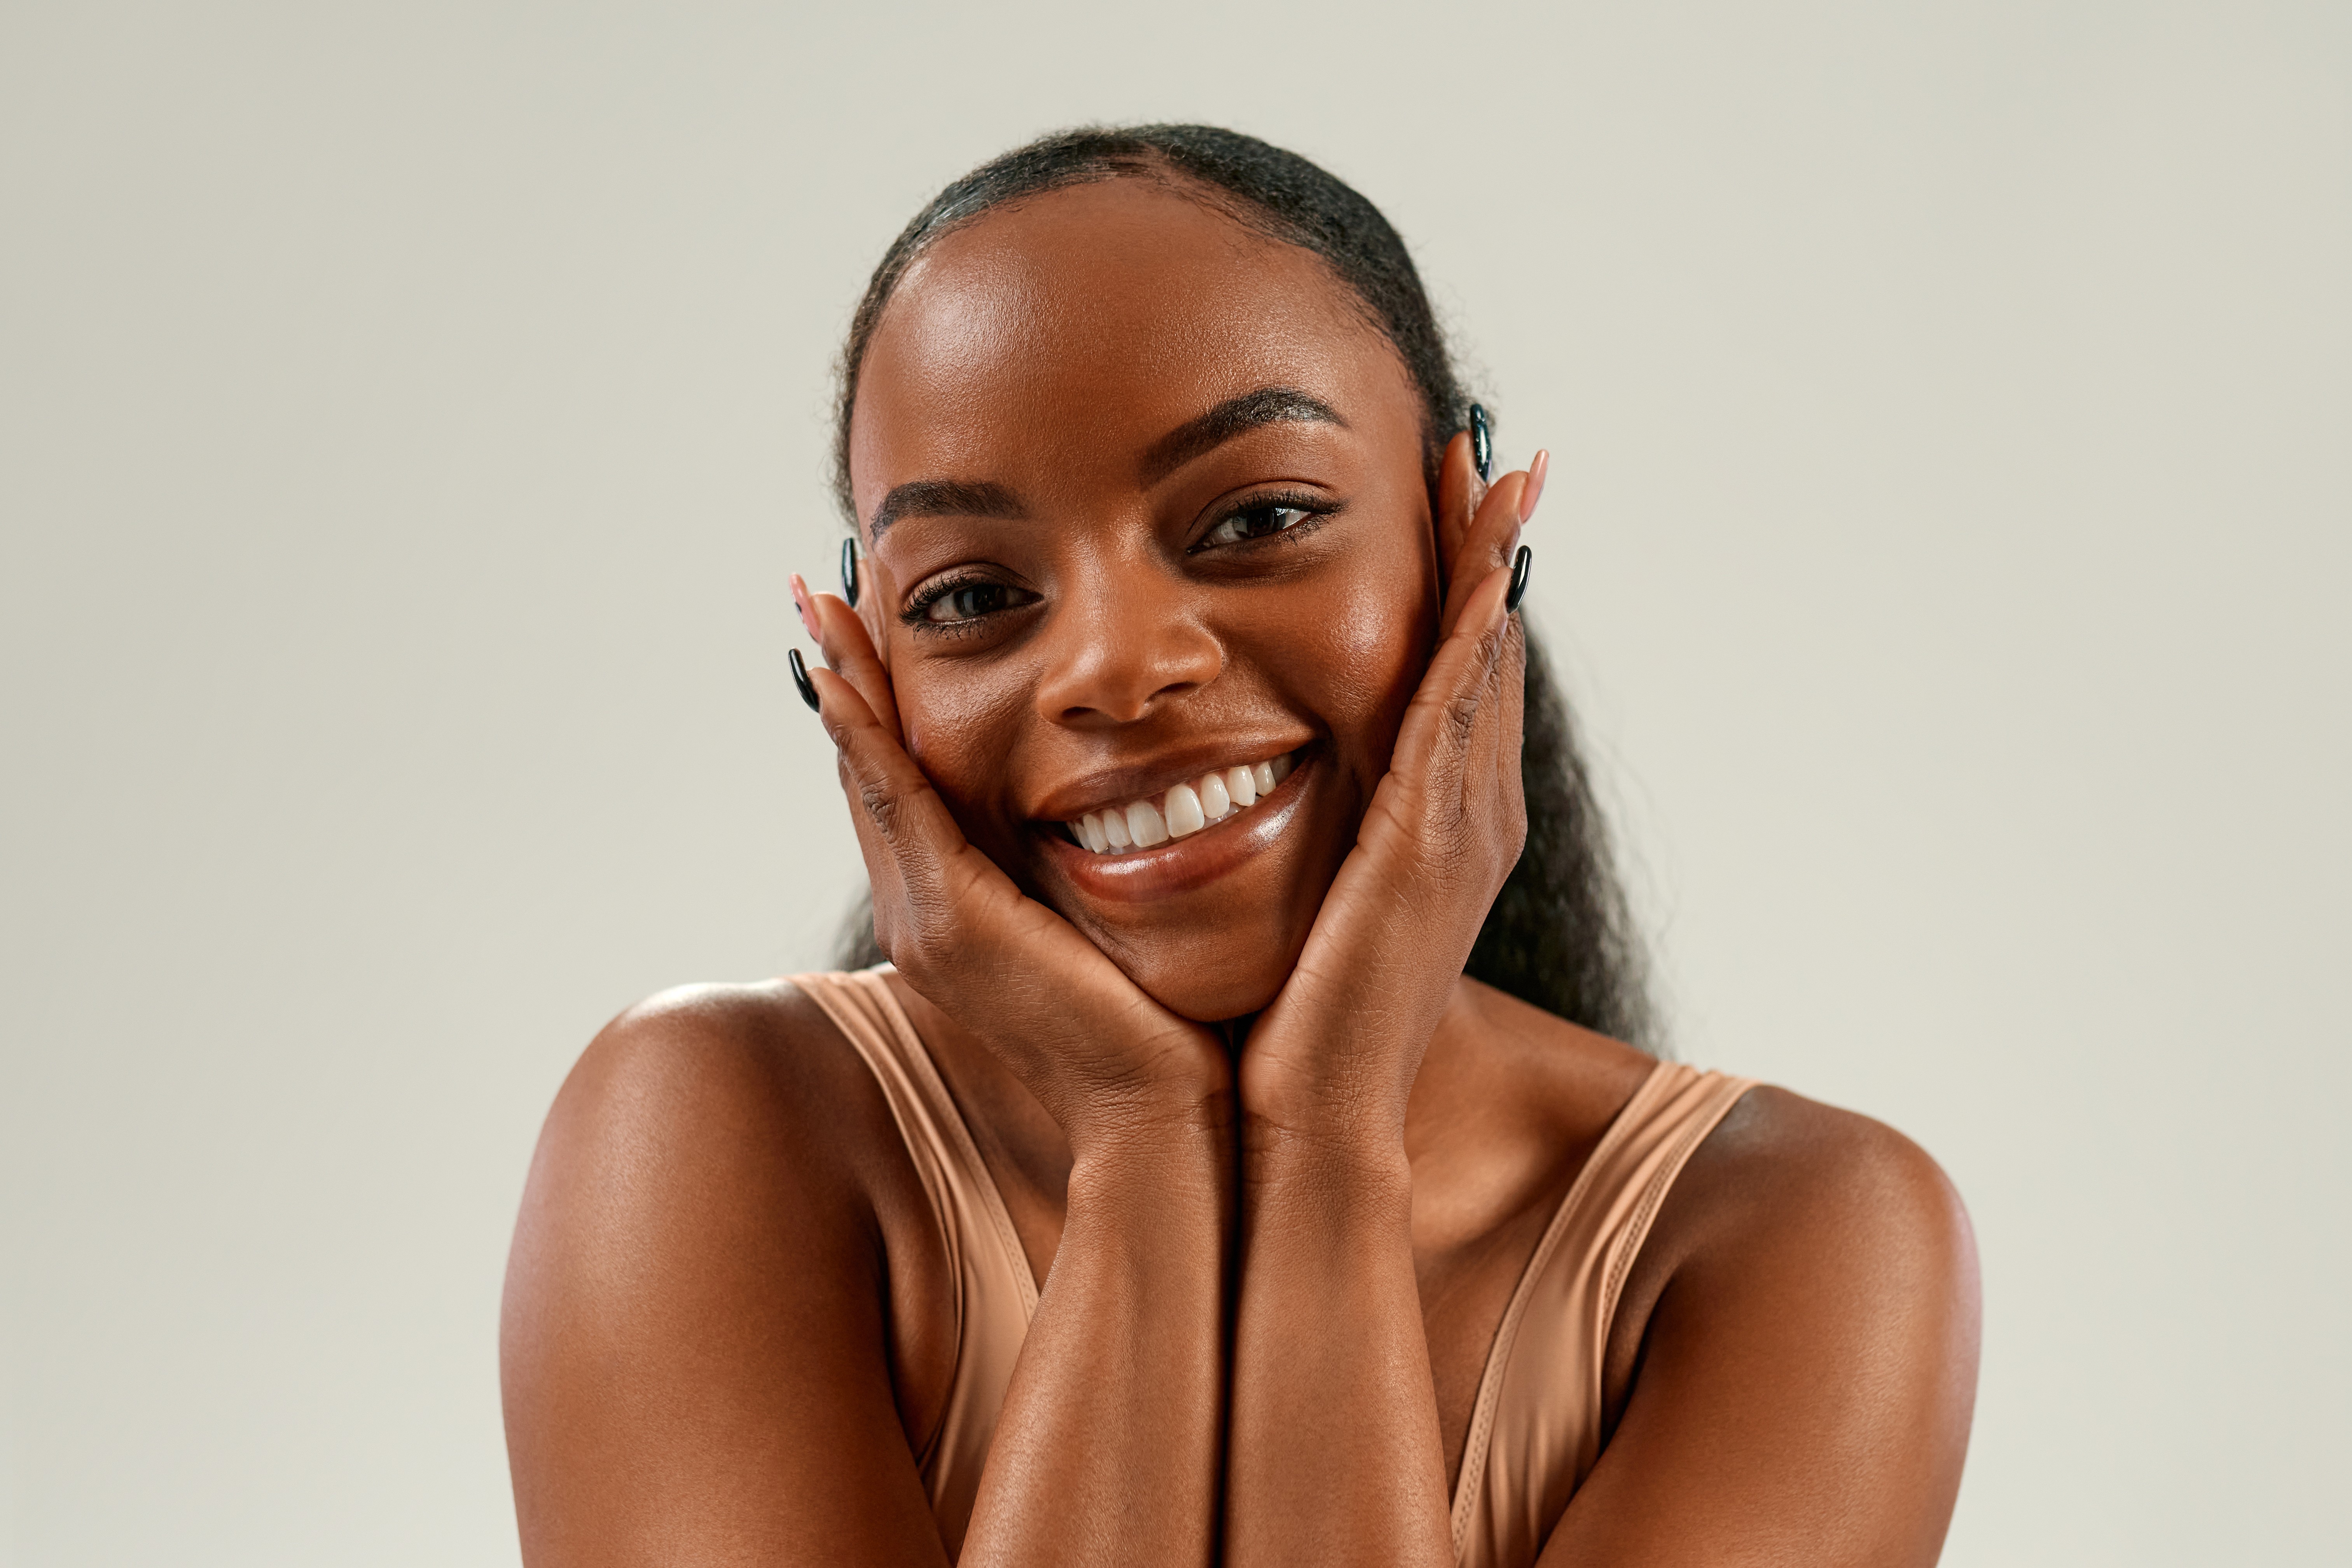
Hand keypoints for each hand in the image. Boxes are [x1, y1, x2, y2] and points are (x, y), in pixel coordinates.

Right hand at [792, 575, 1229, 1157]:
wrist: (1159, 1114)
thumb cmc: (1154, 1023)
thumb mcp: (1101, 923)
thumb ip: (1082, 871)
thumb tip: (1116, 811)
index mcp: (954, 914)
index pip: (904, 784)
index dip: (879, 703)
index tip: (869, 621)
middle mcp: (920, 916)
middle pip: (868, 769)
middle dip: (845, 674)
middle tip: (820, 583)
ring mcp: (925, 923)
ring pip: (869, 776)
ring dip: (845, 684)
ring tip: (822, 599)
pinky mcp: (951, 925)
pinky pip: (898, 808)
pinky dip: (870, 740)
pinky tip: (847, 679)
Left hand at [1237, 432, 1541, 1148]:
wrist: (1303, 1122)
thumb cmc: (1289, 1023)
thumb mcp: (1306, 898)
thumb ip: (1305, 836)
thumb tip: (1247, 791)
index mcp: (1434, 828)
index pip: (1453, 676)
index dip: (1459, 584)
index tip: (1447, 497)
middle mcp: (1465, 819)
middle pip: (1486, 649)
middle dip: (1488, 545)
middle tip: (1489, 446)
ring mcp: (1459, 832)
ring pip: (1484, 663)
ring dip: (1487, 560)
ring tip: (1488, 466)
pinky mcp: (1429, 848)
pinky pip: (1458, 716)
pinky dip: (1470, 636)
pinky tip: (1478, 567)